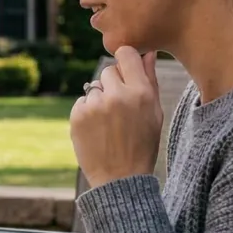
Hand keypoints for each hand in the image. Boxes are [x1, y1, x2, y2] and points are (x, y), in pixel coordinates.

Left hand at [70, 45, 162, 189]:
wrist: (120, 179)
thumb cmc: (142, 145)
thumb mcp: (154, 114)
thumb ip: (150, 80)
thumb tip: (149, 53)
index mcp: (141, 93)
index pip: (126, 54)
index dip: (125, 61)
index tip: (126, 71)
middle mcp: (117, 96)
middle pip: (108, 71)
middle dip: (113, 84)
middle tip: (120, 109)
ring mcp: (95, 105)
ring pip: (94, 87)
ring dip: (100, 99)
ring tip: (109, 124)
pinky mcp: (77, 115)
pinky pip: (82, 101)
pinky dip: (87, 112)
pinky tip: (97, 129)